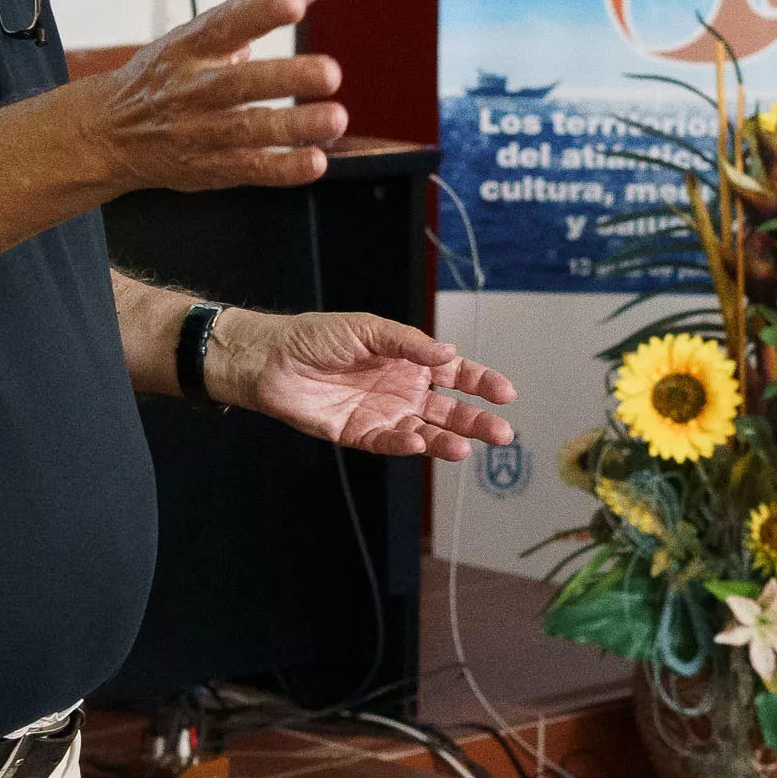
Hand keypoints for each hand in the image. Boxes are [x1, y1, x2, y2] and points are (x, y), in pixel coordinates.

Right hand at [94, 0, 351, 191]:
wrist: (107, 133)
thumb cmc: (167, 74)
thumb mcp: (202, 32)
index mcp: (190, 46)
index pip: (225, 23)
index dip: (260, 11)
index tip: (294, 0)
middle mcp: (192, 88)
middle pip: (239, 82)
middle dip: (285, 77)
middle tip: (330, 72)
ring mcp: (199, 131)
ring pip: (248, 129)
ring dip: (294, 126)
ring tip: (335, 117)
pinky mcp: (210, 168)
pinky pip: (250, 170)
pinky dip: (283, 169)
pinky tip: (316, 160)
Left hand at [209, 307, 517, 459]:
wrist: (271, 360)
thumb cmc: (316, 336)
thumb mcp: (368, 328)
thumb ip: (410, 343)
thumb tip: (450, 354)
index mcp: (409, 361)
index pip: (455, 374)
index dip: (481, 383)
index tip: (505, 393)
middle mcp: (402, 390)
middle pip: (448, 409)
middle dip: (476, 421)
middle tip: (502, 433)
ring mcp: (383, 414)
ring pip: (425, 432)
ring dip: (446, 441)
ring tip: (466, 448)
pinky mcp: (358, 434)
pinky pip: (389, 443)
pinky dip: (406, 445)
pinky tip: (420, 442)